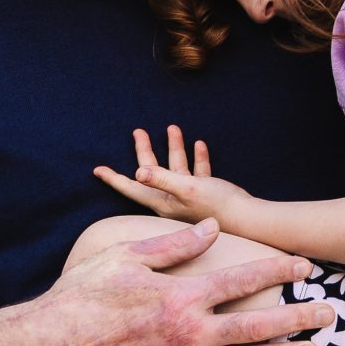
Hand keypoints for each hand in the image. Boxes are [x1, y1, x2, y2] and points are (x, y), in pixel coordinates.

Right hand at [0, 218, 332, 345]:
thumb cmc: (82, 298)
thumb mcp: (124, 258)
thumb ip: (172, 245)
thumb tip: (210, 229)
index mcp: (181, 297)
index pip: (242, 281)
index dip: (277, 273)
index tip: (303, 266)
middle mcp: (189, 335)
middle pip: (258, 326)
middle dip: (299, 319)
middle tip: (329, 313)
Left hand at [93, 126, 251, 225]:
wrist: (247, 218)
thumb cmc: (216, 205)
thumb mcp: (186, 188)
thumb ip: (163, 178)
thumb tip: (138, 171)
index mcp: (162, 200)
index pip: (132, 187)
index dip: (114, 178)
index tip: (97, 169)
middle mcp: (172, 200)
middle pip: (152, 171)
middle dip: (145, 150)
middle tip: (138, 131)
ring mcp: (189, 197)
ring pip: (177, 167)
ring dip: (174, 148)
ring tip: (171, 127)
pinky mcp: (206, 193)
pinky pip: (198, 172)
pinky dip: (197, 158)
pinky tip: (198, 144)